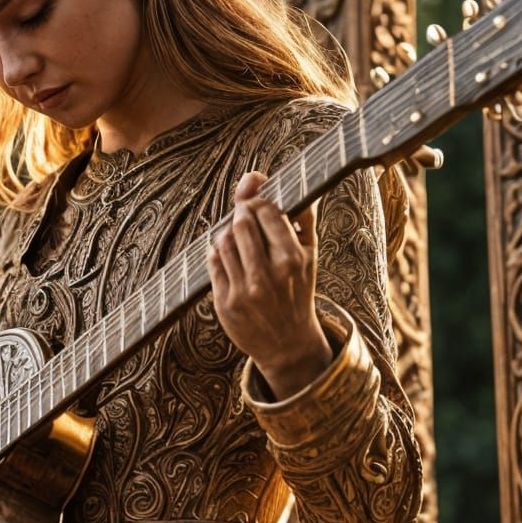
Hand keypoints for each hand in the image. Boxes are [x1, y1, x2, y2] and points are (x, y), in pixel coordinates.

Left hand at [209, 170, 333, 399]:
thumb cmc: (297, 290)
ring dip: (225, 232)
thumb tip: (294, 178)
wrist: (287, 343)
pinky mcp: (225, 303)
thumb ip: (301, 215)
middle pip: (241, 223)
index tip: (256, 202)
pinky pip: (212, 262)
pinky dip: (216, 252)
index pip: (266, 211)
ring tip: (235, 235)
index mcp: (293, 258)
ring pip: (223, 241)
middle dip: (240, 213)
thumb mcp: (309, 255)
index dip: (257, 201)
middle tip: (242, 214)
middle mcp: (268, 274)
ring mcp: (245, 290)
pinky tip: (225, 254)